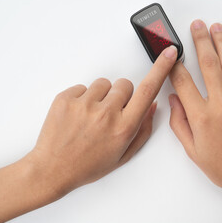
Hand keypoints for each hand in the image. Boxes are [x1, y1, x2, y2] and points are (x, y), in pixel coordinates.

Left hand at [27, 45, 177, 194]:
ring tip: (92, 115)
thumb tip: (151, 105)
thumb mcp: (123, 155)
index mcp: (124, 127)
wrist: (52, 168)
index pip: (148, 90)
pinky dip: (83, 98)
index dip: (161, 68)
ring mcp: (84, 104)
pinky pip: (83, 86)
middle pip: (124, 84)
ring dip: (102, 96)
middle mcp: (106, 114)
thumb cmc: (88, 165)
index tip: (169, 53)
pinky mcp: (66, 98)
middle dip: (122, 95)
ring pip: (104, 83)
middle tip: (110, 112)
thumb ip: (143, 129)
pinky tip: (78, 115)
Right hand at [168, 20, 221, 222]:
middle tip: (196, 26)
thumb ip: (179, 123)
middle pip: (208, 64)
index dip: (175, 64)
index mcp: (201, 117)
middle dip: (200, 41)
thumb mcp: (192, 151)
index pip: (183, 81)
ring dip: (221, 43)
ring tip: (215, 28)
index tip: (172, 54)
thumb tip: (173, 99)